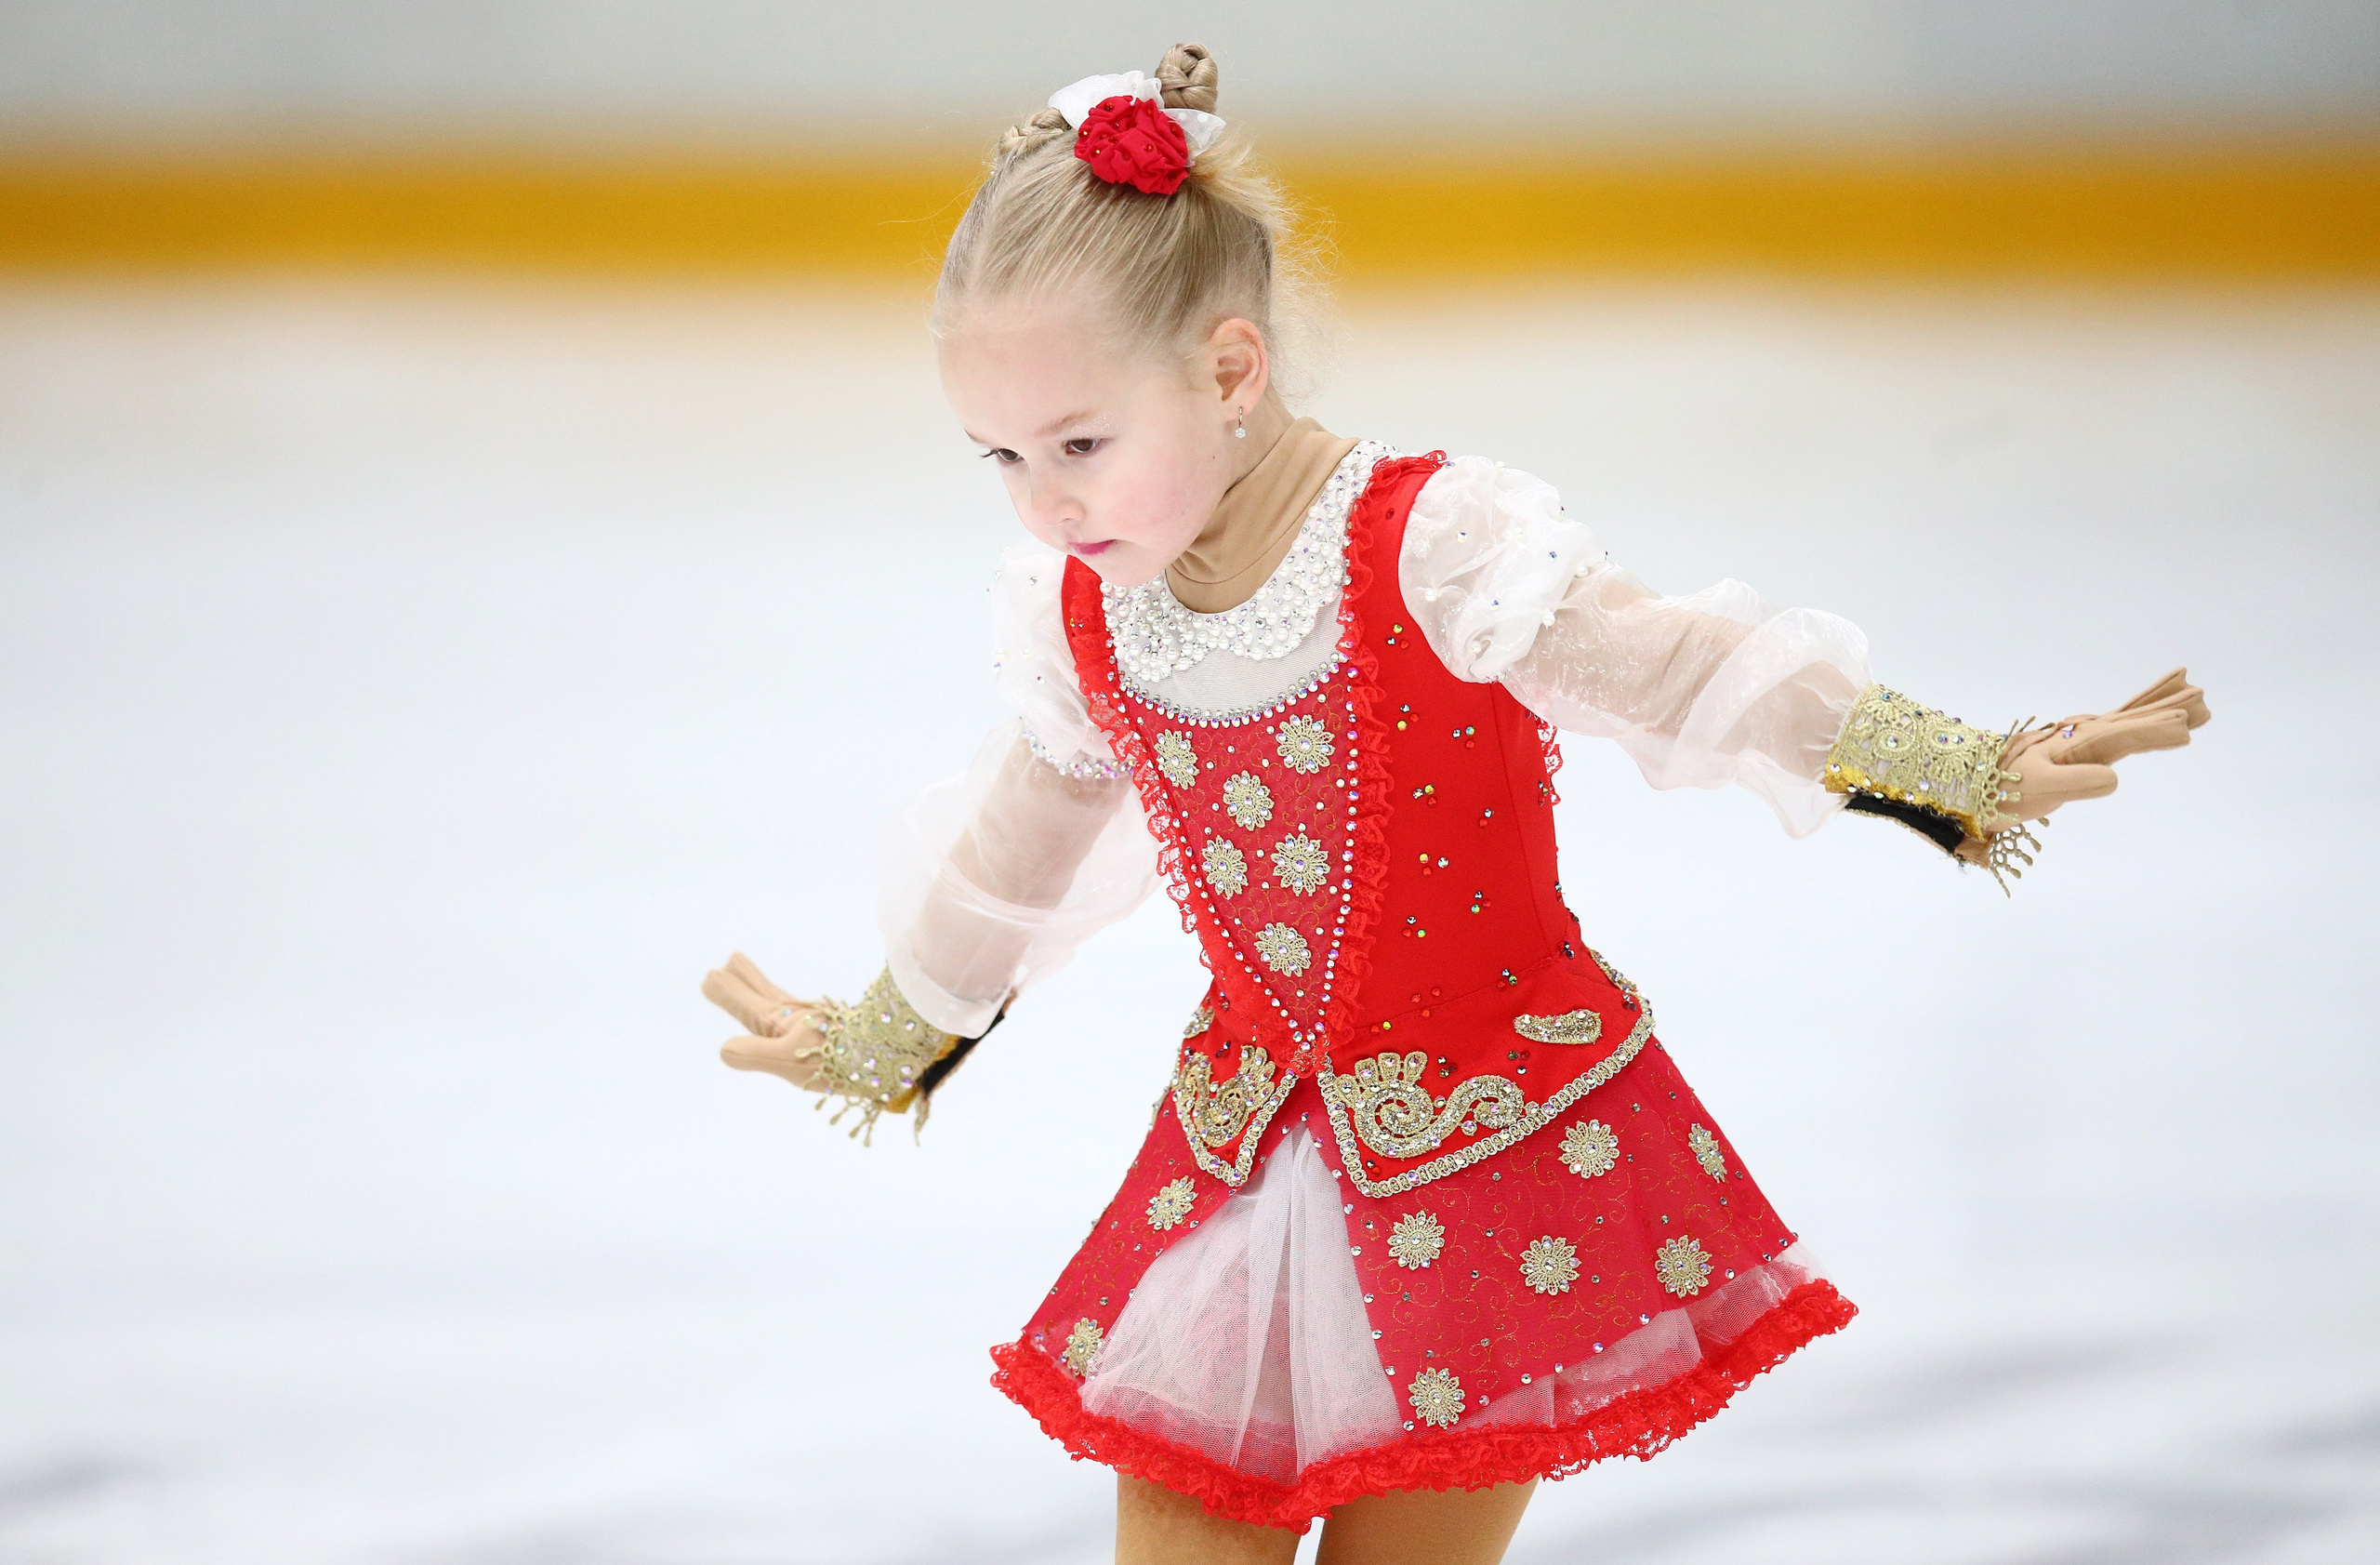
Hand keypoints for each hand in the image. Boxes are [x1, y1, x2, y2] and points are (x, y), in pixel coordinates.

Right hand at [702, 951, 825, 1089]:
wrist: (887, 1053)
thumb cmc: (835, 1059)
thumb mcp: (788, 1060)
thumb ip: (754, 1054)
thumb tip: (723, 1049)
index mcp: (777, 1020)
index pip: (744, 1002)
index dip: (728, 992)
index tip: (711, 976)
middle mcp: (793, 1015)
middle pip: (762, 992)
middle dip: (744, 981)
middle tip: (732, 961)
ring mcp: (812, 1020)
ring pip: (780, 998)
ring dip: (763, 988)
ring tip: (754, 981)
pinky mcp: (831, 1028)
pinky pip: (798, 1010)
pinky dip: (786, 1004)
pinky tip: (795, 1016)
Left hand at [1953, 667, 2208, 864]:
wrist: (1970, 782)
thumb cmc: (2002, 787)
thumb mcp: (2036, 787)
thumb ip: (2075, 782)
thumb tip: (2115, 778)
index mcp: (2079, 743)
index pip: (2125, 734)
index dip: (2154, 730)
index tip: (2185, 727)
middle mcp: (2084, 737)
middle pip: (2133, 719)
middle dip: (2167, 710)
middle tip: (2204, 700)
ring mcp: (2082, 741)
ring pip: (2129, 721)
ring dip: (2160, 710)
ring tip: (2194, 702)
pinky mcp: (2078, 752)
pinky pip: (2117, 732)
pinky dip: (2138, 721)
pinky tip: (2149, 724)